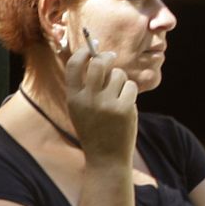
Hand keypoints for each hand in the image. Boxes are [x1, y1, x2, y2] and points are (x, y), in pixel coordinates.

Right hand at [64, 47, 138, 164]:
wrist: (106, 157)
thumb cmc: (94, 128)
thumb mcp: (81, 108)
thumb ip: (86, 86)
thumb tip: (98, 56)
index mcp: (73, 98)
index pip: (74, 65)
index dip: (83, 53)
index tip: (92, 48)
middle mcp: (88, 99)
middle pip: (99, 63)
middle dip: (107, 57)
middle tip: (111, 57)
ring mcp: (107, 104)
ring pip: (119, 74)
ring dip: (121, 81)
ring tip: (117, 97)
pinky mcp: (124, 108)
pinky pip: (131, 86)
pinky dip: (130, 93)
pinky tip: (125, 106)